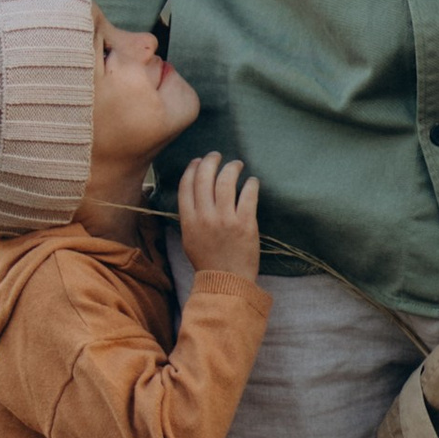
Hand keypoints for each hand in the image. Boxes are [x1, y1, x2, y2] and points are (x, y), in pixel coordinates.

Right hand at [177, 154, 262, 281]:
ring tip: (237, 165)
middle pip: (205, 178)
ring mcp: (226, 220)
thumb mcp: (189, 239)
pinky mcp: (246, 224)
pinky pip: (248, 195)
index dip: (192, 169)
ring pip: (227, 182)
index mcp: (189, 221)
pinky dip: (251, 184)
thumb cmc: (208, 261)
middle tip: (217, 156)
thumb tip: (195, 192)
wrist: (227, 281)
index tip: (198, 161)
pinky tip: (252, 181)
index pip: (186, 186)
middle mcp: (205, 217)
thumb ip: (190, 216)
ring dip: (232, 168)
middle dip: (211, 161)